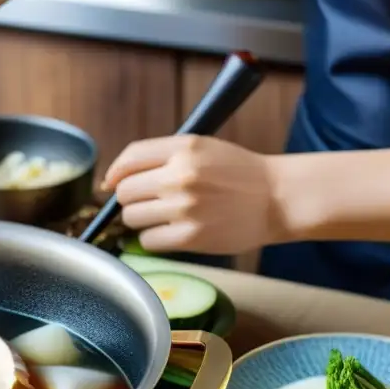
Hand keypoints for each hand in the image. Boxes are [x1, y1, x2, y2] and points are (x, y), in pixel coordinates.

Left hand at [101, 135, 285, 254]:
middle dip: (131, 199)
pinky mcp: (191, 236)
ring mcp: (185, 207)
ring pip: (132, 218)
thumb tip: (111, 180)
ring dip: (141, 221)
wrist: (278, 199)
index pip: (130, 157)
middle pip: (125, 192)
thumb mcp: (202, 148)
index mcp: (184, 147)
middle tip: (151, 203)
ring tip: (164, 218)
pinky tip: (173, 233)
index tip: (111, 184)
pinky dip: (154, 239)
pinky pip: (148, 241)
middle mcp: (181, 175)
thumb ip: (160, 156)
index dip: (114, 172)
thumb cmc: (239, 174)